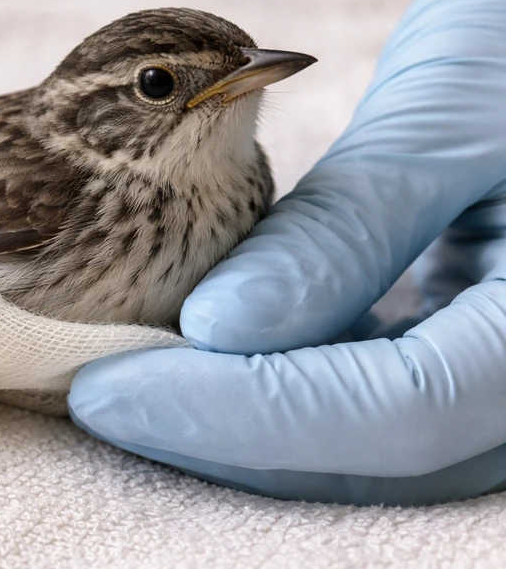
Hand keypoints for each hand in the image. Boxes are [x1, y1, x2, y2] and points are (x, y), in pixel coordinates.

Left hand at [69, 0, 505, 505]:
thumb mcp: (446, 114)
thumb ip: (341, 227)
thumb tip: (211, 328)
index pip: (396, 412)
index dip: (246, 416)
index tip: (111, 393)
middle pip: (373, 453)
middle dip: (224, 435)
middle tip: (100, 398)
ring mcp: (485, 360)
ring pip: (358, 441)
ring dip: (234, 422)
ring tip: (126, 383)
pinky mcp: (444, 340)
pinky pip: (355, 391)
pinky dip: (266, 384)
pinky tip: (190, 357)